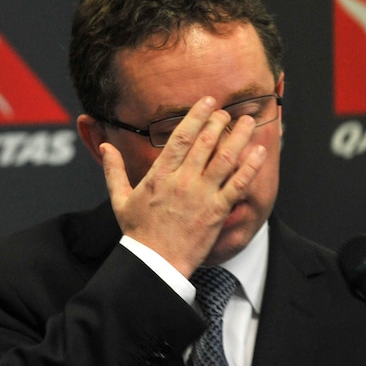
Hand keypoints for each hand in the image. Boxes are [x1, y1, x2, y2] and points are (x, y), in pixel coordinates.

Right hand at [101, 96, 266, 276]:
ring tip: (249, 121)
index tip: (206, 101)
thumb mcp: (120, 200)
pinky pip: (238, 184)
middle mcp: (183, 181)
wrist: (155, 263)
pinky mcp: (217, 211)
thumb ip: (114, 170)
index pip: (181, 137)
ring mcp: (202, 195)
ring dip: (239, 137)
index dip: (196, 116)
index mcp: (160, 175)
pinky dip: (250, 166)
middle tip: (227, 110)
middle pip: (205, 142)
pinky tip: (260, 152)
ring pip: (225, 158)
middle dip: (219, 122)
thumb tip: (105, 147)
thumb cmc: (138, 234)